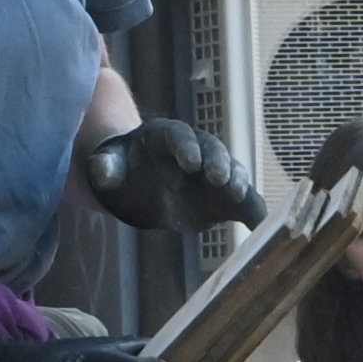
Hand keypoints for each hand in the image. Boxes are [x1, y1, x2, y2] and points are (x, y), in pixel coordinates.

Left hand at [75, 119, 263, 233]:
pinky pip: (243, 201)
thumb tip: (101, 170)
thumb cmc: (127, 171)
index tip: (190, 163)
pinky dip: (253, 211)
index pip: (178, 136)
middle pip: (212, 150)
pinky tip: (260, 225)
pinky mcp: (226, 197)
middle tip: (220, 180)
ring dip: (237, 182)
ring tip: (238, 196)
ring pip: (232, 171)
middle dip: (218, 163)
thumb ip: (107, 168)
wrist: (145, 186)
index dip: (186, 147)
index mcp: (166, 137)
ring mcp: (215, 172)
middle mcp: (197, 149)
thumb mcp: (111, 167)